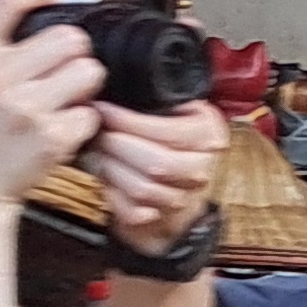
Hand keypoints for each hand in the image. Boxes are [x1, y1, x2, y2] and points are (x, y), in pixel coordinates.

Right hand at [0, 0, 97, 213]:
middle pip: (68, 37)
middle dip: (71, 50)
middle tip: (60, 66)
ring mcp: (25, 108)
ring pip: (88, 71)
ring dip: (82, 85)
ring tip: (61, 97)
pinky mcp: (51, 138)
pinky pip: (90, 114)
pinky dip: (81, 123)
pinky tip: (58, 128)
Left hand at [88, 100, 230, 256]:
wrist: (176, 184)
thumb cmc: (167, 139)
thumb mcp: (172, 110)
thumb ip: (153, 101)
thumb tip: (109, 88)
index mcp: (208, 134)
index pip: (168, 132)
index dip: (129, 122)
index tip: (103, 109)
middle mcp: (203, 168)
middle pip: (157, 163)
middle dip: (118, 146)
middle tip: (98, 133)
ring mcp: (185, 197)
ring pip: (142, 188)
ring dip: (112, 169)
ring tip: (99, 152)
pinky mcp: (162, 218)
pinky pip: (133, 210)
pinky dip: (113, 194)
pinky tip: (107, 176)